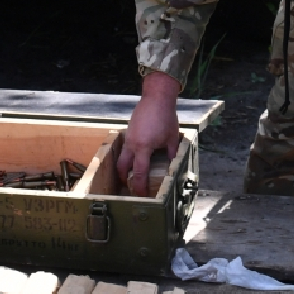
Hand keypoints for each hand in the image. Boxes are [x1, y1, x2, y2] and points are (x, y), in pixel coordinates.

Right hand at [119, 70, 181, 195]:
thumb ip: (171, 155)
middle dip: (125, 179)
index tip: (141, 195)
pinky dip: (127, 156)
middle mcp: (132, 145)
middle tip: (130, 188)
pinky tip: (134, 158)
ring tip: (129, 176)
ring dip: (124, 168)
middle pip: (123, 167)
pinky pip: (125, 147)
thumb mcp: (172, 138)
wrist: (156, 98)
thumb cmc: (165, 117)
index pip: (139, 173)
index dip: (140, 186)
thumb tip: (172, 168)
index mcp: (143, 148)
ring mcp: (128, 137)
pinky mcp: (128, 131)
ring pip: (121, 157)